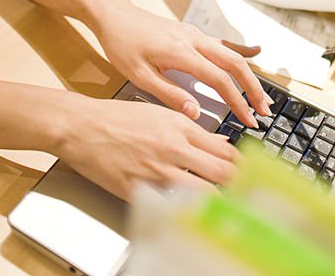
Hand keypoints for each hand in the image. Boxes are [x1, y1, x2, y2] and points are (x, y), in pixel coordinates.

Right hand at [58, 92, 237, 200]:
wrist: (83, 126)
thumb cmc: (117, 118)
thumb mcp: (160, 114)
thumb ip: (193, 130)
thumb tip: (221, 145)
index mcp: (180, 127)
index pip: (226, 152)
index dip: (243, 169)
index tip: (251, 178)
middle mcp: (174, 148)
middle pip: (222, 174)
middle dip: (238, 189)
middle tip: (247, 199)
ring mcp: (158, 171)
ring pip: (204, 195)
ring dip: (218, 205)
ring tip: (227, 214)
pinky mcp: (141, 191)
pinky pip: (172, 208)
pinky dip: (185, 214)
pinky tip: (193, 220)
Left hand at [88, 0, 272, 127]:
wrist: (114, 16)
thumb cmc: (122, 43)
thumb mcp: (138, 75)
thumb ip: (169, 94)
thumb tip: (196, 113)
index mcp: (181, 52)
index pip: (219, 80)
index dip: (237, 102)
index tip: (249, 121)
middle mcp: (193, 40)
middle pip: (234, 64)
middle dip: (253, 89)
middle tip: (264, 113)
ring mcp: (194, 34)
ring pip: (231, 53)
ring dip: (248, 75)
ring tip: (261, 97)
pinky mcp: (191, 33)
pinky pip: (221, 42)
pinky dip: (240, 49)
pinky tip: (255, 52)